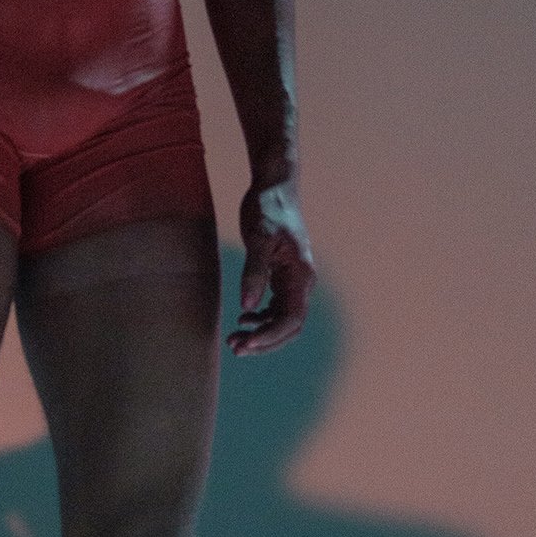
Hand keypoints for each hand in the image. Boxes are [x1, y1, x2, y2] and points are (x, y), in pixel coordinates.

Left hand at [230, 180, 315, 353]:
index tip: (247, 343)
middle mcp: (302, 282)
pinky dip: (260, 318)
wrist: (275, 188)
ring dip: (260, 333)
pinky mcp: (282, 276)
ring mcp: (293, 281)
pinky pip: (276, 307)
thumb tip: (247, 307)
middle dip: (264, 341)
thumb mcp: (258, 239)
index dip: (271, 336)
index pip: (291, 319)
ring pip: (281, 319)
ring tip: (234, 339)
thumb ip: (254, 273)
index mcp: (301, 275)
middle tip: (235, 348)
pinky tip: (243, 320)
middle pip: (288, 326)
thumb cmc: (268, 208)